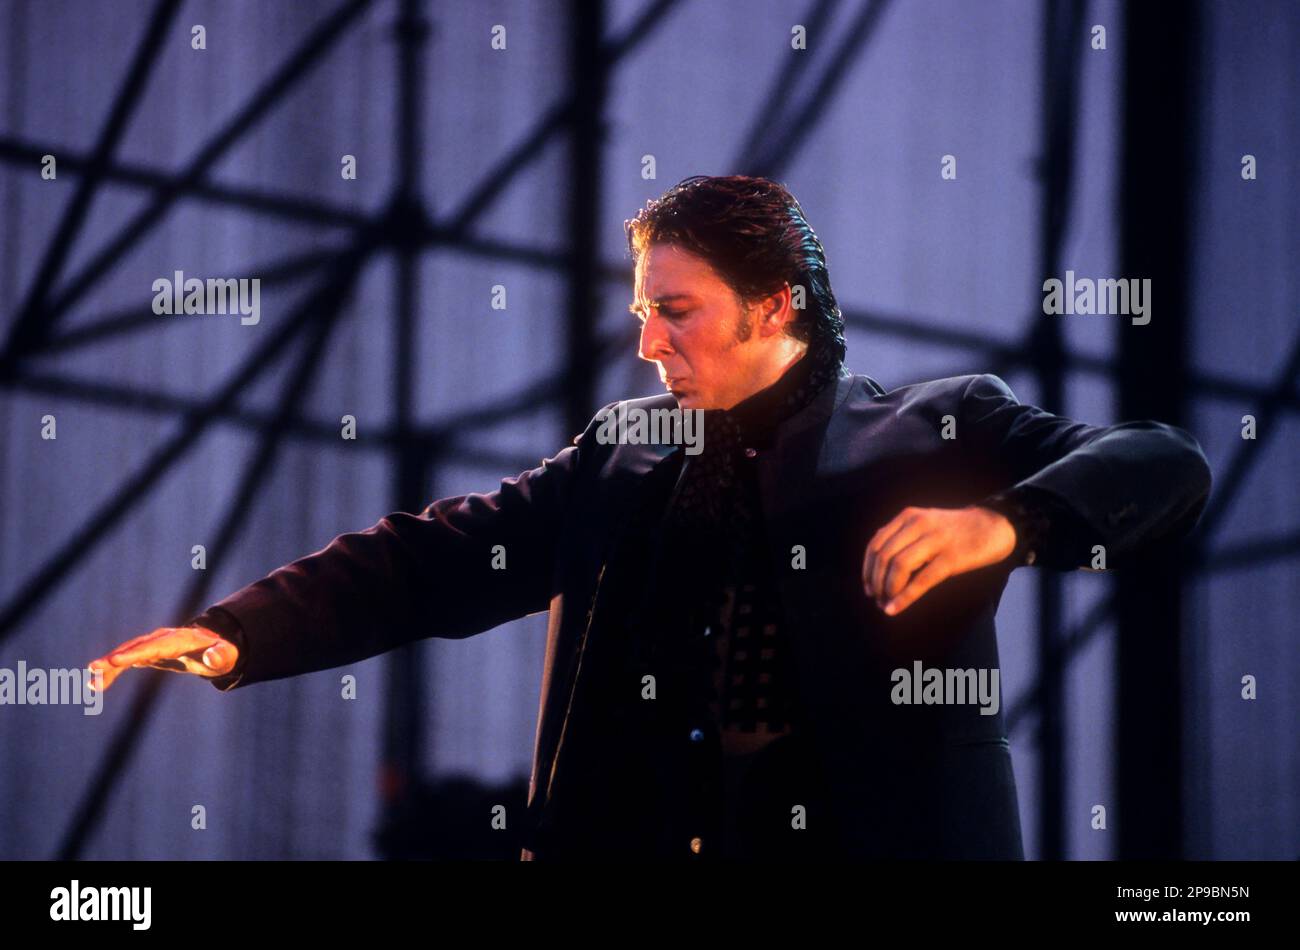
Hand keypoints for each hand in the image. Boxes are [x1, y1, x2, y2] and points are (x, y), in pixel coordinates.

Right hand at [87, 626, 238, 692]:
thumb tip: (213, 657)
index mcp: (180, 639)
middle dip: (115, 658)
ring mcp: (153, 644)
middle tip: (93, 669)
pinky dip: (113, 671)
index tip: (115, 660)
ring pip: (127, 654)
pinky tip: (98, 683)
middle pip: (136, 648)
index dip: (136, 653)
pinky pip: (126, 661)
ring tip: (92, 685)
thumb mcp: (225, 656)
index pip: (155, 646)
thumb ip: (220, 656)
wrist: (214, 647)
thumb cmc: (221, 653)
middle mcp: (162, 639)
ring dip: (109, 667)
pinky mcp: (148, 653)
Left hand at [862, 505, 1016, 615]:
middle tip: (878, 599)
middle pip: (884, 556)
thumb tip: (876, 563)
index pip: (876, 544)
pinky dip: (905, 597)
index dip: (867, 569)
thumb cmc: (955, 530)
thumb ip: (901, 536)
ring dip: (888, 590)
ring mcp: (936, 540)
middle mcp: (919, 524)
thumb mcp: (924, 523)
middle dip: (876, 582)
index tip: (868, 586)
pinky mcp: (951, 558)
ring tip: (887, 604)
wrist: (993, 526)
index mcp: (909, 516)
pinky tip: (895, 609)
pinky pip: (921, 581)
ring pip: (899, 567)